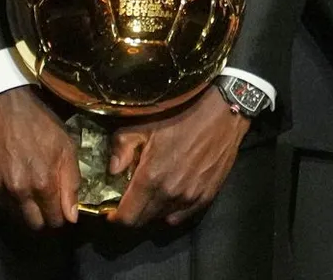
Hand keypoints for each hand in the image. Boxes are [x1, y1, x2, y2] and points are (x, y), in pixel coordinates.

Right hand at [0, 87, 78, 230]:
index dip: (61, 216)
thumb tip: (72, 216)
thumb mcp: (65, 145)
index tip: (61, 207)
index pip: (54, 220)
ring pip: (15, 215)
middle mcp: (19, 192)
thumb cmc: (38, 122)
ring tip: (29, 187)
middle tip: (46, 201)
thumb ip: (71, 182)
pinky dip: (8, 198)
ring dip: (25, 208)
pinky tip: (13, 179)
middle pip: (34, 225)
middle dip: (43, 217)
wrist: (1, 105)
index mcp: (42, 183)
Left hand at [107, 88, 248, 228]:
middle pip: (143, 221)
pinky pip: (182, 215)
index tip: (110, 209)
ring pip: (162, 217)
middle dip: (132, 213)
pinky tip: (170, 193)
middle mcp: (170, 193)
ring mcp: (190, 197)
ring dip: (152, 210)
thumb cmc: (181, 113)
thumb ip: (121, 148)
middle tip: (129, 197)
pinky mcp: (207, 196)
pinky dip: (172, 210)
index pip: (127, 217)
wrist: (222, 111)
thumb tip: (112, 170)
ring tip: (151, 191)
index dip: (115, 216)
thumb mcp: (143, 124)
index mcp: (151, 177)